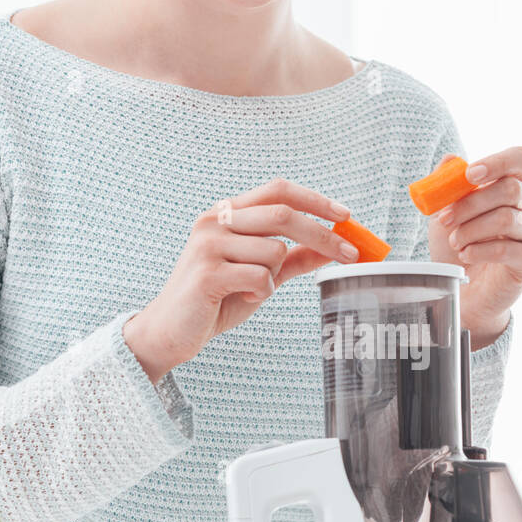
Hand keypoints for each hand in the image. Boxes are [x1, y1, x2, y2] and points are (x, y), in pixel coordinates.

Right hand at [123, 178, 358, 381]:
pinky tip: (242, 298)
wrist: (170, 331)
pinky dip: (262, 293)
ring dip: (276, 276)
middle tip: (351, 254)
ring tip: (253, 289)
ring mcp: (208, 245)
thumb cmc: (215, 299)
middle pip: (283, 214)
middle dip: (323, 235)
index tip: (346, 215)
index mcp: (227, 212)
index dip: (315, 199)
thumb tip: (332, 246)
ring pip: (274, 251)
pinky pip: (261, 278)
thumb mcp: (260, 273)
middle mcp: (215, 220)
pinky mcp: (207, 273)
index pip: (278, 190)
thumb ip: (293, 258)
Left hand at [426, 147, 521, 347]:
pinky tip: (466, 255)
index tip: (470, 175)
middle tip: (445, 219)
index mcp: (515, 185)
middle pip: (510, 189)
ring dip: (472, 229)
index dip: (498, 162)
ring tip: (455, 242)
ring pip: (507, 219)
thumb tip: (449, 160)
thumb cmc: (458, 247)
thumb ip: (446, 186)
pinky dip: (480, 250)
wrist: (464, 290)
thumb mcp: (444, 213)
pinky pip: (507, 249)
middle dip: (471, 204)